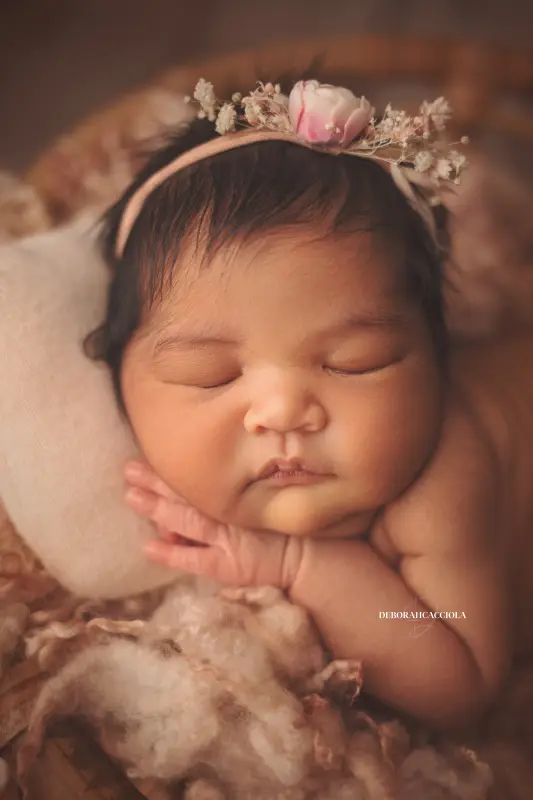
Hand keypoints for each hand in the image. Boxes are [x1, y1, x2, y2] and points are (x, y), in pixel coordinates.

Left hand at [124, 461, 301, 588]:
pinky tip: (149, 547)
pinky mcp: (227, 566)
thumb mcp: (268, 495)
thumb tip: (210, 474)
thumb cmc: (289, 523)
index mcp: (235, 495)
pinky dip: (171, 554)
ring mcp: (225, 539)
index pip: (198, 479)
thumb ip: (243, 484)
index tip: (151, 452)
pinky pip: (194, 560)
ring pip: (185, 521)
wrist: (310, 556)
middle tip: (129, 468)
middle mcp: (227, 513)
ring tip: (131, 496)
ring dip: (157, 508)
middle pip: (186, 495)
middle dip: (156, 481)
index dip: (172, 468)